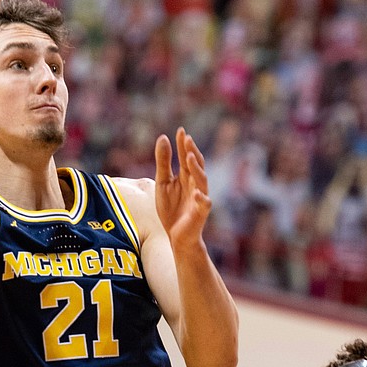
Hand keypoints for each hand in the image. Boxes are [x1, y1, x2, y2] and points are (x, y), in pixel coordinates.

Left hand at [154, 128, 211, 246]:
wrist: (177, 236)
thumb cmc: (171, 209)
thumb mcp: (163, 183)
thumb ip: (163, 162)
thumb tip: (163, 138)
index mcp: (186, 177)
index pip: (186, 157)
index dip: (183, 145)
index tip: (181, 130)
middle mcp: (195, 184)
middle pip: (196, 165)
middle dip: (191, 152)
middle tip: (187, 139)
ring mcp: (200, 198)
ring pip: (202, 181)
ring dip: (196, 169)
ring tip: (188, 157)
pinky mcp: (201, 213)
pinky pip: (204, 205)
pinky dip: (201, 199)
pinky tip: (196, 193)